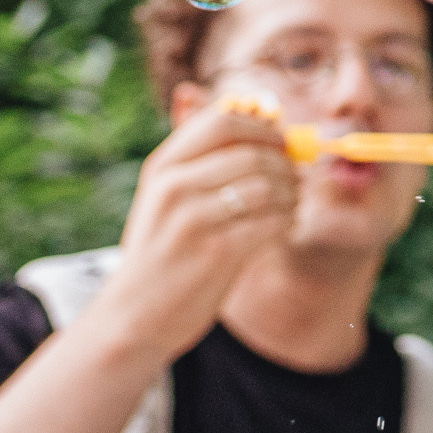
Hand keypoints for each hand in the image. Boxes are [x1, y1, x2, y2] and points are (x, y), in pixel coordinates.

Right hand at [91, 97, 299, 359]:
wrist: (136, 313)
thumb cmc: (165, 249)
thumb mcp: (169, 197)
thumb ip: (208, 160)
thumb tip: (268, 119)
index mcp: (163, 165)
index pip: (223, 121)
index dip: (263, 128)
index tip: (281, 142)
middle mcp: (174, 186)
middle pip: (252, 153)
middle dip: (285, 164)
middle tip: (296, 178)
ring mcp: (193, 218)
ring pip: (267, 186)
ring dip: (291, 194)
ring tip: (290, 204)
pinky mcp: (215, 252)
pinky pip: (272, 221)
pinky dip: (287, 221)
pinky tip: (282, 226)